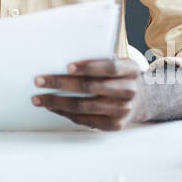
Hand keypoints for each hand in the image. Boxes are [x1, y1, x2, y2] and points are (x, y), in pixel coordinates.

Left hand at [32, 58, 147, 130]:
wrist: (142, 100)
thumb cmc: (120, 76)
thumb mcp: (118, 64)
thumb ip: (99, 60)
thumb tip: (60, 56)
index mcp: (130, 70)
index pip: (109, 67)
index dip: (89, 67)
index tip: (67, 66)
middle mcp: (129, 91)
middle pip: (91, 87)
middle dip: (61, 83)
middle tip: (39, 80)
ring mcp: (123, 110)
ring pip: (84, 106)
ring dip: (57, 102)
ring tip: (39, 98)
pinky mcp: (114, 125)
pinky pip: (85, 120)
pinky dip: (66, 113)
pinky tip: (53, 107)